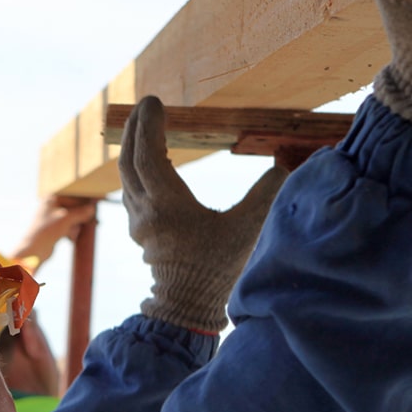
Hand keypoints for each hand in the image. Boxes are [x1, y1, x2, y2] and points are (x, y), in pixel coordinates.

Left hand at [10, 196, 97, 271]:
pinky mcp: (55, 229)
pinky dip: (73, 231)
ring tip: (86, 229)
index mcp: (52, 198)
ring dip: (79, 224)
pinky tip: (73, 238)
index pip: (72, 195)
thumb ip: (80, 212)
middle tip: (95, 219)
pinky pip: (69, 227)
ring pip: (72, 218)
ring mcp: (53, 218)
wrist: (34, 250)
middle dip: (84, 214)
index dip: (85, 199)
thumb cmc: (46, 230)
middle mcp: (52, 206)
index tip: (97, 201)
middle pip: (73, 207)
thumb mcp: (66, 218)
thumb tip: (92, 209)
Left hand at [118, 97, 285, 333]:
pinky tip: (152, 162)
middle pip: (128, 160)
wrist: (188, 310)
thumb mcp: (246, 230)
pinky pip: (132, 190)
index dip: (149, 124)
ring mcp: (139, 223)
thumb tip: (285, 166)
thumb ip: (265, 194)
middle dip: (134, 128)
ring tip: (145, 126)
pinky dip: (138, 168)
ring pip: (126, 176)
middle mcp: (145, 212)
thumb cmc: (217, 271)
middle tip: (144, 105)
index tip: (155, 101)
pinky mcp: (141, 232)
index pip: (148, 154)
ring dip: (132, 147)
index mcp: (166, 206)